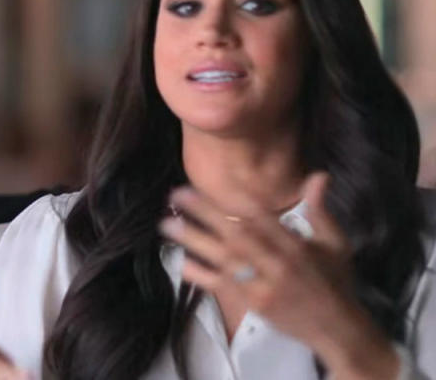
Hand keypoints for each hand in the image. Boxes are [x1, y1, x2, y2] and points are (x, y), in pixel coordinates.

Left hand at [160, 173, 399, 378]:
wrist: (337, 328)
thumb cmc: (334, 280)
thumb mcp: (335, 244)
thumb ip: (320, 210)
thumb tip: (319, 175)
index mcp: (296, 246)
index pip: (264, 219)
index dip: (239, 200)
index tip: (216, 182)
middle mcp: (278, 264)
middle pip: (237, 235)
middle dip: (206, 213)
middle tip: (177, 194)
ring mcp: (263, 286)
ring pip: (224, 259)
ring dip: (194, 240)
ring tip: (167, 224)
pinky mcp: (253, 304)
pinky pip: (222, 286)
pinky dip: (200, 275)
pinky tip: (180, 261)